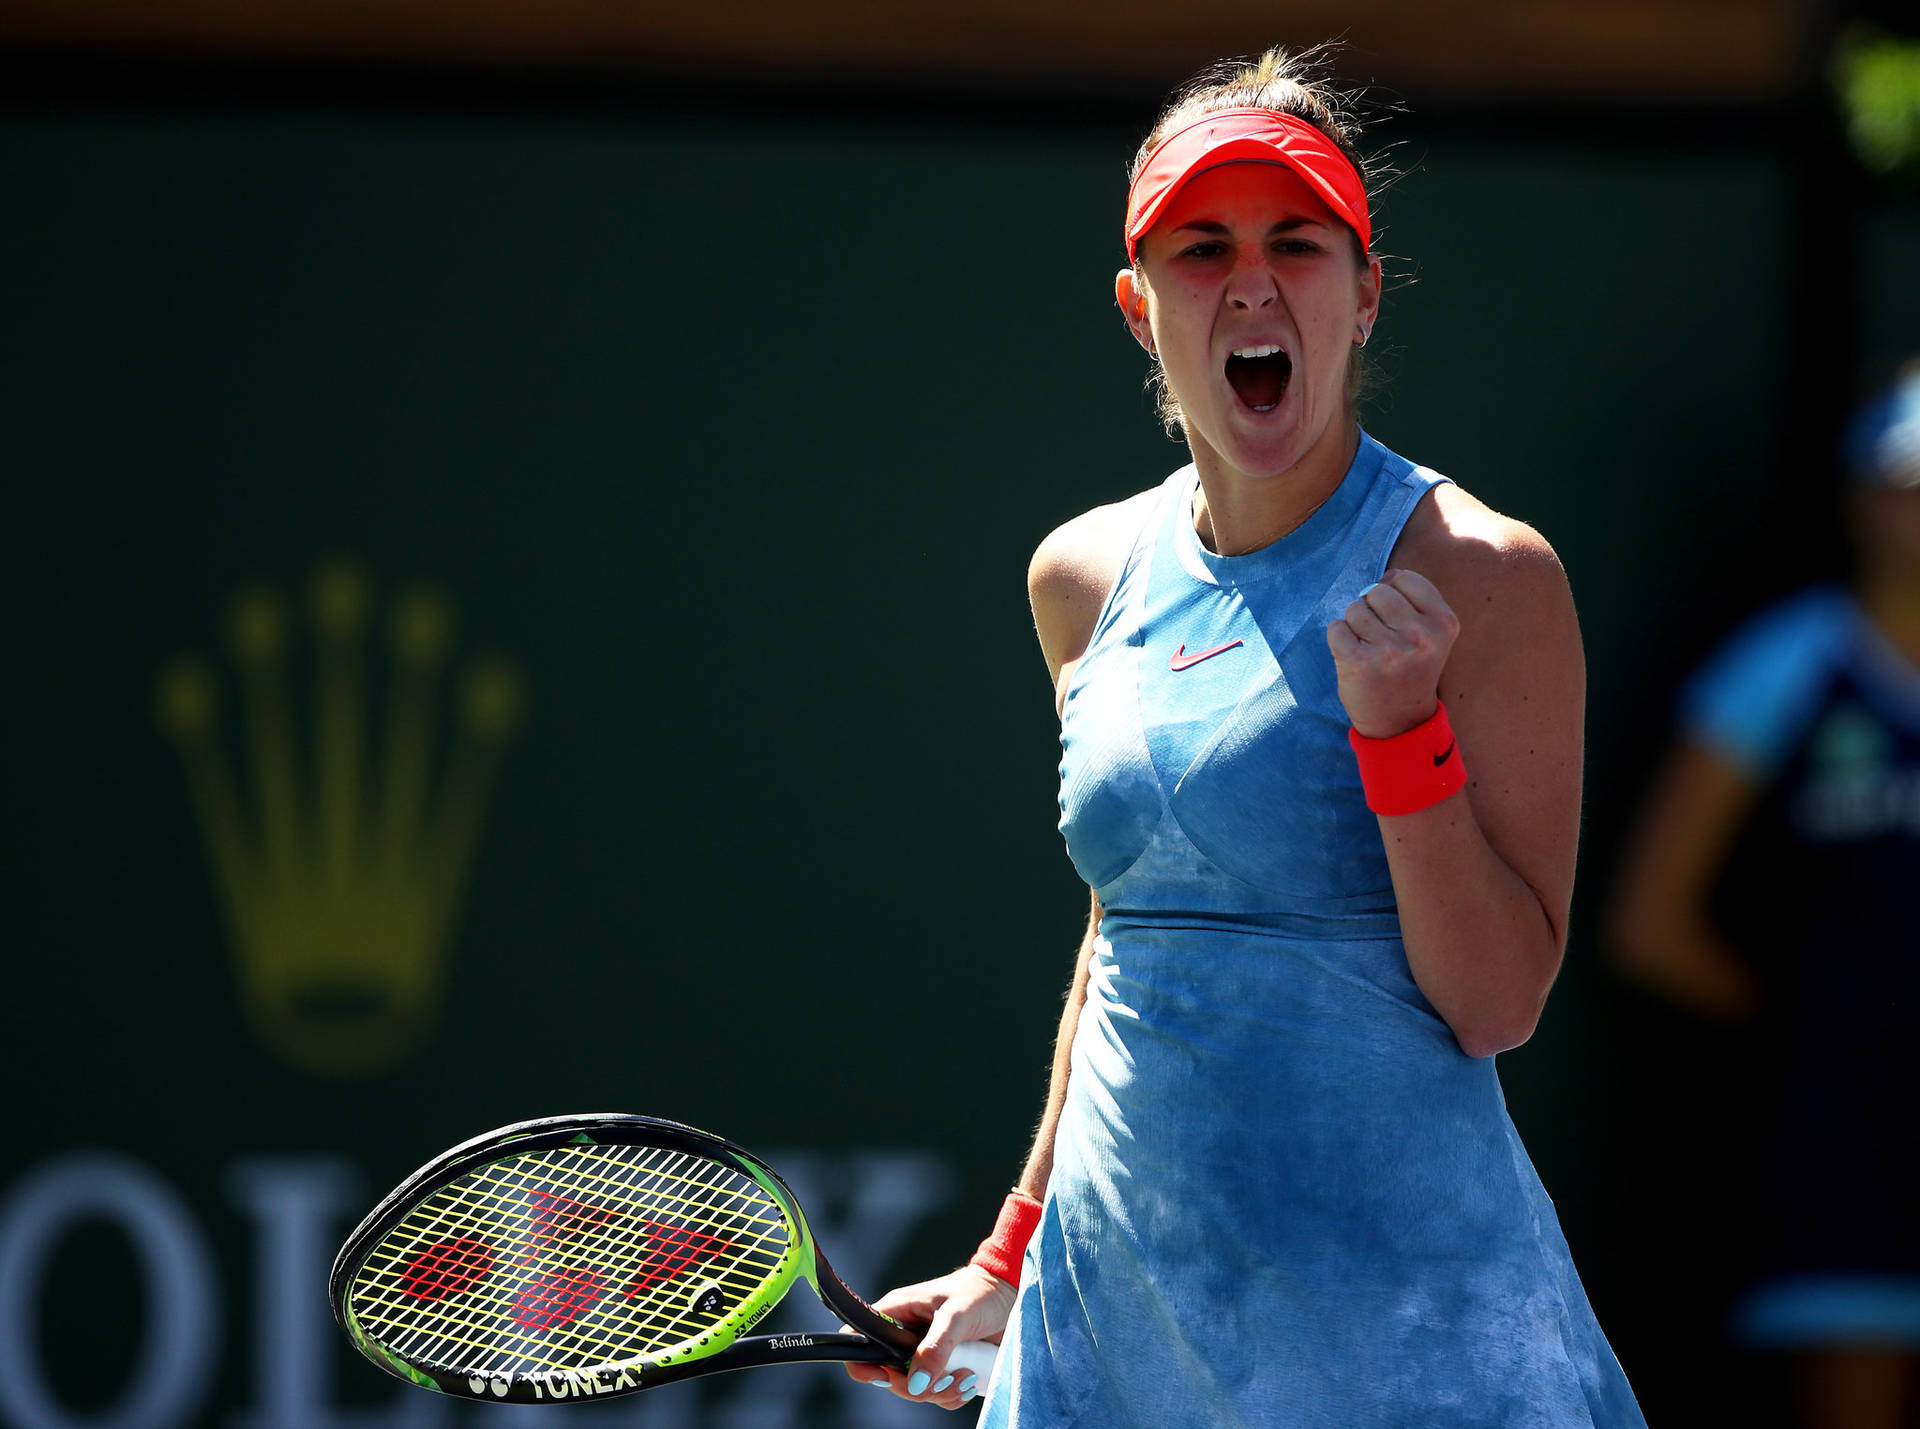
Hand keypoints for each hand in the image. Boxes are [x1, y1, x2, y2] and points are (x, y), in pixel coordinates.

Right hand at [840, 1265, 1013, 1409]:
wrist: (1012, 1296)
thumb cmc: (981, 1292)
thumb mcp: (957, 1315)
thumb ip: (936, 1347)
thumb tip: (917, 1383)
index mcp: (897, 1312)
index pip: (857, 1339)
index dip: (862, 1363)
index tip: (888, 1375)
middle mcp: (905, 1335)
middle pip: (889, 1377)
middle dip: (917, 1387)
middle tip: (947, 1376)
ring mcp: (924, 1354)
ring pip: (915, 1391)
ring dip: (941, 1392)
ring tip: (967, 1374)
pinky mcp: (943, 1367)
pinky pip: (937, 1395)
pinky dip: (954, 1395)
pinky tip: (971, 1378)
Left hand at [1326, 569, 1459, 737]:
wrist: (1401, 721)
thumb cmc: (1410, 669)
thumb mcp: (1430, 634)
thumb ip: (1413, 601)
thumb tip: (1384, 577)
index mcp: (1444, 622)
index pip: (1404, 578)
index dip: (1392, 593)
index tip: (1396, 619)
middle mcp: (1421, 635)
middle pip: (1376, 591)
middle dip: (1371, 608)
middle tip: (1380, 637)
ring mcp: (1390, 650)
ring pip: (1354, 609)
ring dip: (1355, 626)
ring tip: (1370, 650)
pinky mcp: (1358, 662)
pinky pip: (1336, 628)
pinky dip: (1339, 639)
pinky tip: (1354, 657)